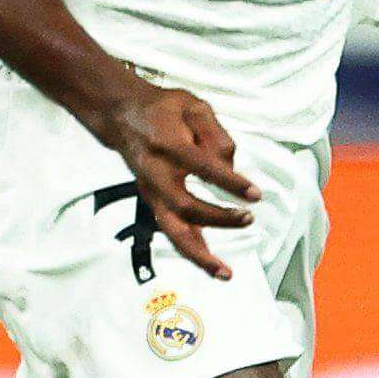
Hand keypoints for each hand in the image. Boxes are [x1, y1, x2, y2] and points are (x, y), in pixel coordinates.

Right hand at [98, 83, 257, 280]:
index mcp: (166, 143)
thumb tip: (231, 166)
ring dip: (199, 254)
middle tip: (247, 218)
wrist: (123, 116)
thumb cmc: (163, 111)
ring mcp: (152, 192)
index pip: (201, 166)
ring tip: (224, 271)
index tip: (254, 193)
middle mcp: (155, 173)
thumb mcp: (194, 106)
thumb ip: (215, 134)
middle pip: (184, 206)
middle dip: (218, 218)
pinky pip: (172, 233)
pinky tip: (213, 266)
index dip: (229, 182)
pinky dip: (192, 252)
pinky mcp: (154, 203)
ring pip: (173, 230)